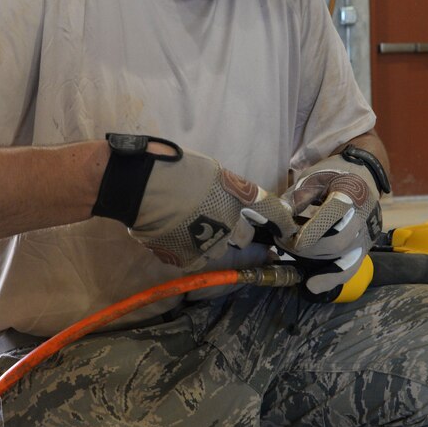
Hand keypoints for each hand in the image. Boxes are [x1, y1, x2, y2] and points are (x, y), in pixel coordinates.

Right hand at [92, 134, 296, 269]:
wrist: (138, 185)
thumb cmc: (171, 167)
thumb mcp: (210, 170)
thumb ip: (228, 189)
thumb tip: (235, 204)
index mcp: (239, 196)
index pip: (272, 211)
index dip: (283, 222)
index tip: (289, 232)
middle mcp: (231, 224)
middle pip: (244, 238)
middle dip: (240, 235)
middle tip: (225, 227)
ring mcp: (210, 244)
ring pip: (218, 249)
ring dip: (211, 243)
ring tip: (190, 229)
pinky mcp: (188, 259)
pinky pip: (196, 257)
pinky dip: (188, 249)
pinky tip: (175, 236)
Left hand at [276, 150, 386, 294]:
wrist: (364, 172)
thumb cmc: (333, 173)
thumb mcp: (313, 178)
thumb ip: (295, 199)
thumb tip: (276, 222)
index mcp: (350, 192)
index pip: (334, 215)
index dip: (311, 231)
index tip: (290, 239)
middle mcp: (365, 215)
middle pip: (337, 242)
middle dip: (308, 249)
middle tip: (285, 244)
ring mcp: (368, 233)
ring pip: (344, 258)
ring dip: (316, 262)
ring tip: (293, 257)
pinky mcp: (366, 245)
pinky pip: (351, 266)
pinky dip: (332, 278)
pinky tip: (313, 286)